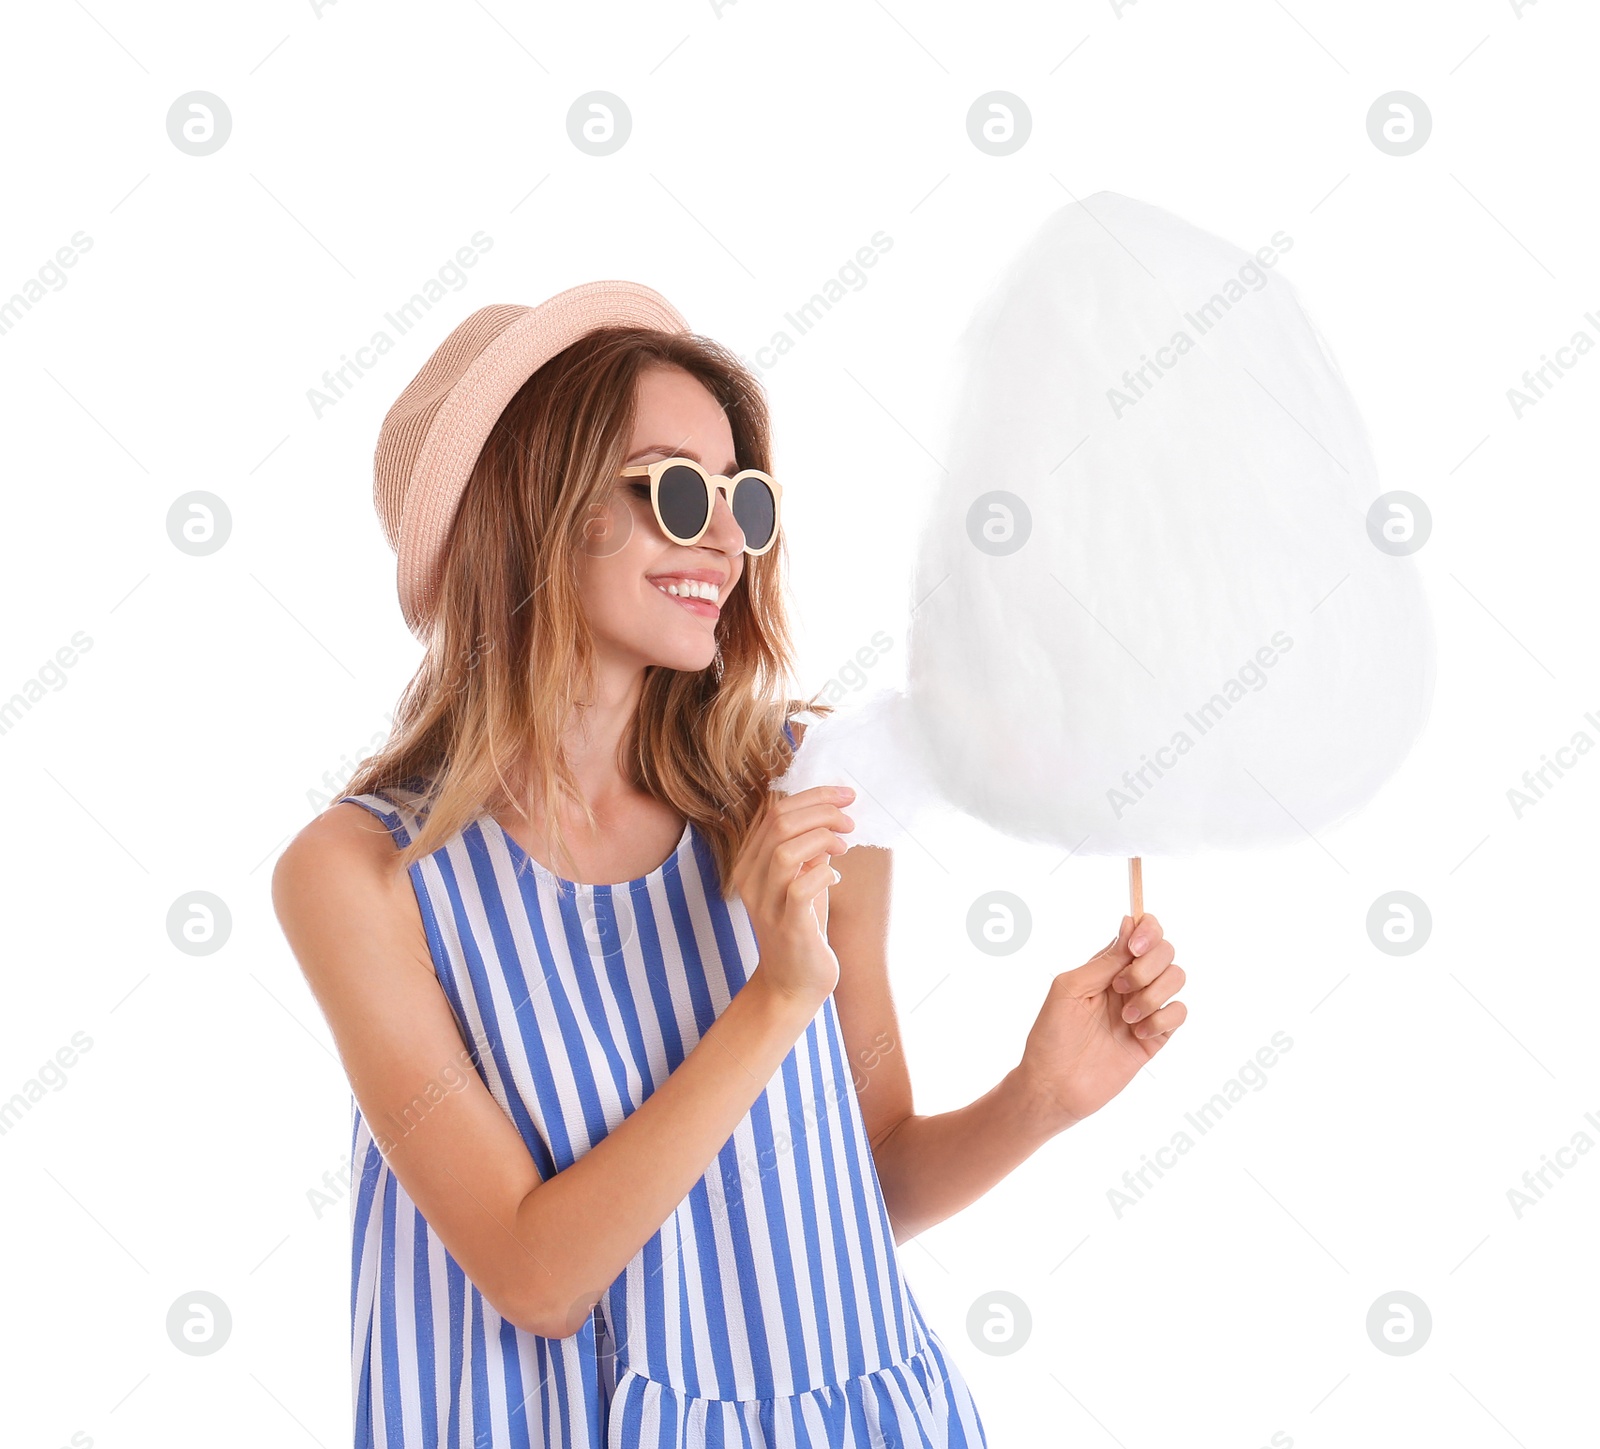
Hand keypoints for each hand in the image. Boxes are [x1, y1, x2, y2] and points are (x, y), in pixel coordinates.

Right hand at [728, 784, 855, 1008]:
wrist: (792, 983)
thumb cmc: (801, 926)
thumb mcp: (800, 878)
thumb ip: (805, 848)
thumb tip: (828, 811)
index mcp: (749, 862)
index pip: (774, 810)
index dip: (814, 795)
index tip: (845, 795)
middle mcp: (750, 880)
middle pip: (780, 823)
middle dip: (823, 811)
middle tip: (850, 820)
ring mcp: (766, 904)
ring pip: (786, 850)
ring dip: (822, 838)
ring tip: (843, 846)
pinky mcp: (787, 925)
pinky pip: (801, 887)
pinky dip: (824, 873)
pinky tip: (836, 876)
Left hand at [1014, 913, 1188, 1133]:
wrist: (1055, 1086)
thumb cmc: (1052, 1035)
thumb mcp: (1070, 988)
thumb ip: (1104, 960)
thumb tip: (1129, 923)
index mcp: (1107, 966)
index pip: (1142, 932)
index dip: (1148, 930)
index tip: (1135, 947)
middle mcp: (1130, 983)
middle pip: (1166, 951)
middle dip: (1148, 966)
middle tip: (1121, 987)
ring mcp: (1145, 1008)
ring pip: (1177, 978)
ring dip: (1154, 994)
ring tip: (1127, 1018)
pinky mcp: (1156, 1036)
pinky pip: (1180, 1013)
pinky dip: (1163, 1019)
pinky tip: (1138, 1034)